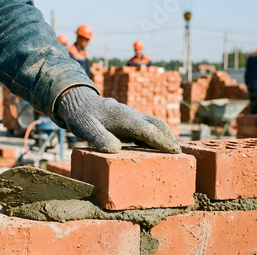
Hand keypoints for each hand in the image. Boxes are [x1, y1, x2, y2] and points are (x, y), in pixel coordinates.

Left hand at [56, 86, 180, 153]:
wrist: (77, 102)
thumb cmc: (81, 117)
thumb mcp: (86, 129)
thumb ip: (100, 139)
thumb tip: (115, 150)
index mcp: (124, 118)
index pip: (149, 131)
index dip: (163, 142)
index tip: (175, 152)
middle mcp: (131, 114)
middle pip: (157, 125)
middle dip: (169, 138)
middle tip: (179, 154)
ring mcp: (131, 115)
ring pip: (154, 124)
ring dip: (164, 136)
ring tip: (172, 152)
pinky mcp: (128, 118)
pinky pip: (146, 126)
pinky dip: (155, 135)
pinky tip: (154, 147)